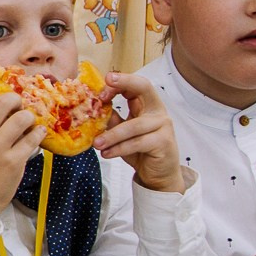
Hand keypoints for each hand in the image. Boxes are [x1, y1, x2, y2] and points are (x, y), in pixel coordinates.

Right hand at [0, 89, 43, 223]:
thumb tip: (8, 101)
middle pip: (3, 102)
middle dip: (15, 100)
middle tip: (17, 107)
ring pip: (23, 118)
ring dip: (29, 118)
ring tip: (27, 124)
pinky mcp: (13, 161)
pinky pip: (34, 138)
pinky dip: (39, 132)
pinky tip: (37, 134)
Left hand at [91, 72, 187, 193]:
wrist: (159, 174)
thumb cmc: (141, 151)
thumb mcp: (122, 133)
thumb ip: (113, 120)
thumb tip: (92, 110)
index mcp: (148, 105)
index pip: (136, 84)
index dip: (121, 81)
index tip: (104, 85)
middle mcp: (157, 111)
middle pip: (144, 88)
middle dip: (125, 84)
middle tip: (103, 92)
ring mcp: (163, 126)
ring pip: (134, 125)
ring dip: (112, 134)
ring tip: (96, 143)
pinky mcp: (163, 142)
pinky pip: (138, 143)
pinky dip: (119, 148)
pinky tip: (107, 153)